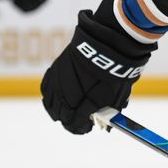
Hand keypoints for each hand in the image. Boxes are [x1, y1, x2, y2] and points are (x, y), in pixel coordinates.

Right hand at [41, 10, 152, 133]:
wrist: (111, 39)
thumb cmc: (118, 66)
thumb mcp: (120, 91)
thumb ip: (111, 109)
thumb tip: (107, 126)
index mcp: (89, 97)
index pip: (77, 121)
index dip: (80, 127)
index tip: (85, 129)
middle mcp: (72, 90)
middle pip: (64, 114)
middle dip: (69, 122)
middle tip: (76, 124)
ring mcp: (62, 79)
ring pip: (52, 103)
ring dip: (58, 112)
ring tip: (65, 115)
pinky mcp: (56, 68)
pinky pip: (47, 88)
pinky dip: (50, 98)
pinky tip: (55, 101)